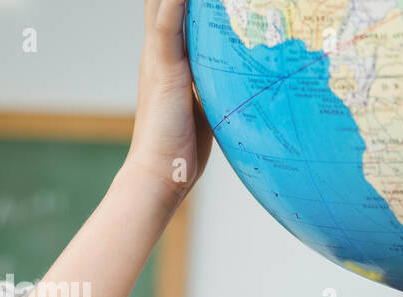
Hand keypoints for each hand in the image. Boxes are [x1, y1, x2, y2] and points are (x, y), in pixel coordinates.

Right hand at [124, 0, 213, 203]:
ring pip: (164, 5)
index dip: (190, 1)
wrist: (161, 173)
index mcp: (171, 56)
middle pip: (166, 1)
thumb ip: (217, 83)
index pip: (179, 10)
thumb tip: (243, 78)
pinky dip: (173, 5)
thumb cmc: (184, 146)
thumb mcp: (208, 103)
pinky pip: (166, 25)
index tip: (219, 0)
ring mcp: (159, 56)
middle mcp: (162, 49)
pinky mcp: (163, 68)